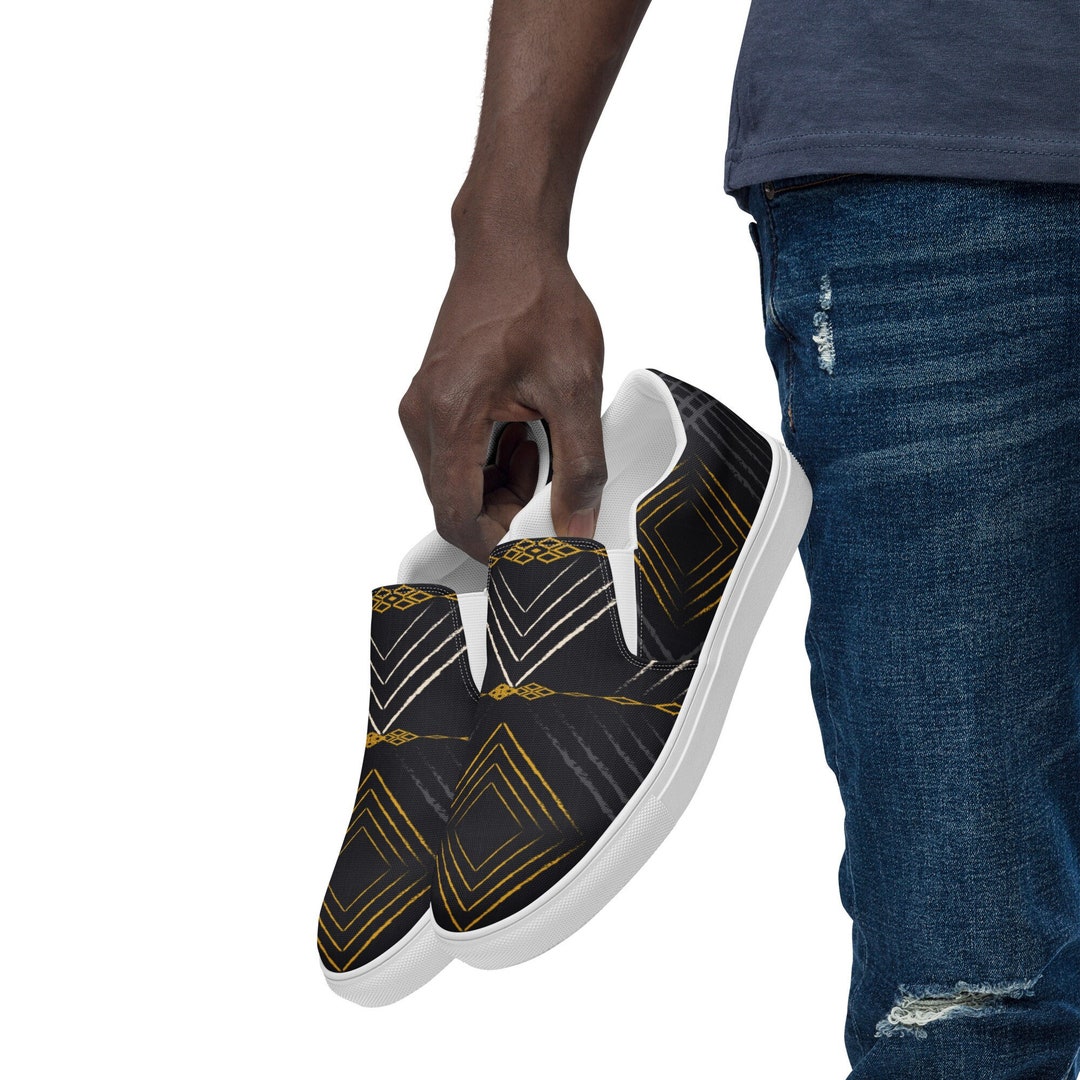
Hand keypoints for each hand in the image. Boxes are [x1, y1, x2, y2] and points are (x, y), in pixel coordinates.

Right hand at [399, 243, 605, 561]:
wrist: (509, 246)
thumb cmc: (538, 302)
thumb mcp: (574, 389)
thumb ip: (579, 467)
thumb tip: (576, 530)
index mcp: (450, 414)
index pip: (457, 515)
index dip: (496, 547)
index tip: (538, 552)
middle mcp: (422, 417)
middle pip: (453, 505)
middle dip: (504, 515)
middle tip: (552, 491)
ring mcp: (421, 410)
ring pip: (455, 485)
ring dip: (500, 488)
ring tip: (542, 450)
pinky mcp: (431, 403)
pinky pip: (455, 459)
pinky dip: (492, 465)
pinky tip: (524, 435)